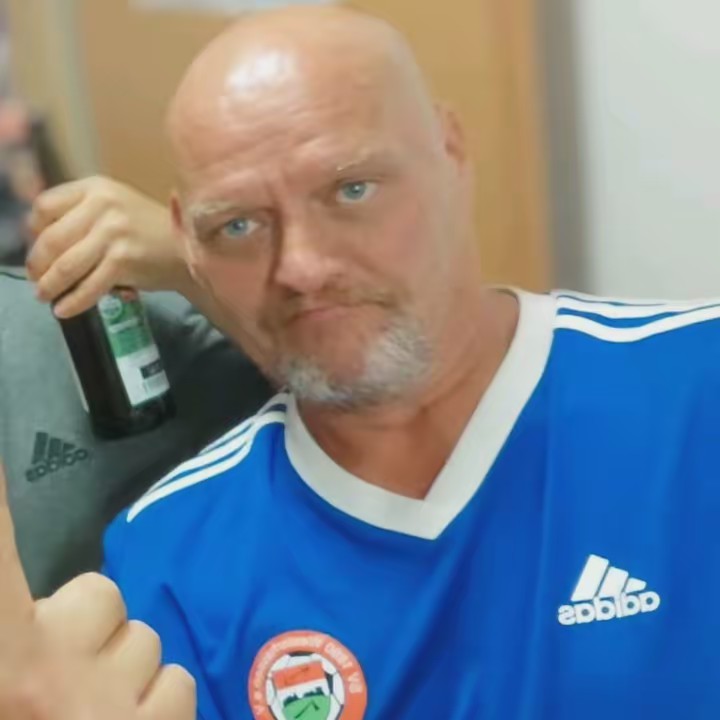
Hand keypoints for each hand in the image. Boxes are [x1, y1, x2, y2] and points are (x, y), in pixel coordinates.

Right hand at [0, 462, 195, 718]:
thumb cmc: (19, 717)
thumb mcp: (3, 672)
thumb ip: (17, 614)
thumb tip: (44, 605)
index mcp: (0, 656)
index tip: (2, 453)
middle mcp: (49, 675)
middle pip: (100, 598)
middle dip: (85, 632)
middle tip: (55, 677)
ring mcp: (111, 708)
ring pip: (144, 642)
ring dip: (123, 673)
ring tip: (90, 713)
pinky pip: (178, 684)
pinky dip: (158, 706)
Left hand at [26, 176, 191, 317]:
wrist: (191, 248)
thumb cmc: (150, 230)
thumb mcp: (115, 207)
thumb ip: (82, 214)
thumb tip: (41, 242)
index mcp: (96, 187)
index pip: (45, 206)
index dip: (34, 230)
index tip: (37, 248)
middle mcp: (102, 205)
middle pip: (51, 239)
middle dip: (38, 265)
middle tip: (37, 279)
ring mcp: (113, 233)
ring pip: (65, 265)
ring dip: (50, 286)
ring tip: (46, 297)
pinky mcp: (123, 260)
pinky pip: (89, 286)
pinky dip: (73, 302)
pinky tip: (64, 310)